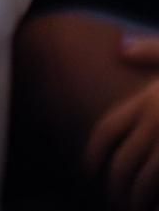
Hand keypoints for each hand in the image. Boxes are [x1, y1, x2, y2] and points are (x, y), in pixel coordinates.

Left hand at [84, 35, 158, 208]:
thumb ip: (152, 50)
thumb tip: (120, 47)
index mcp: (149, 100)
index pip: (107, 130)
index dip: (93, 153)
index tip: (88, 170)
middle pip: (122, 163)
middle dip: (115, 187)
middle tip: (114, 200)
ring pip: (145, 182)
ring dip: (136, 202)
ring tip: (134, 210)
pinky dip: (158, 202)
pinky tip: (156, 208)